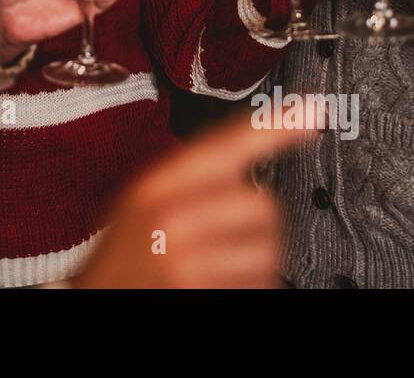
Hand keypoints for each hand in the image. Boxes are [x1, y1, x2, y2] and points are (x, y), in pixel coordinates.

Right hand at [73, 116, 312, 288]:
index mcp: (154, 185)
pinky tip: (216, 285)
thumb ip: (189, 176)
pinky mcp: (203, 291)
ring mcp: (188, 259)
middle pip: (264, 205)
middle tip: (222, 236)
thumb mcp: (140, 203)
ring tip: (215, 265)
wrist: (98, 302)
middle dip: (255, 224)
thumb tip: (252, 153)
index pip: (225, 145)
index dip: (274, 127)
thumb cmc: (124, 259)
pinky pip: (261, 285)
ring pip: (269, 250)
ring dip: (254, 261)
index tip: (314, 112)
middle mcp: (172, 218)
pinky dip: (247, 287)